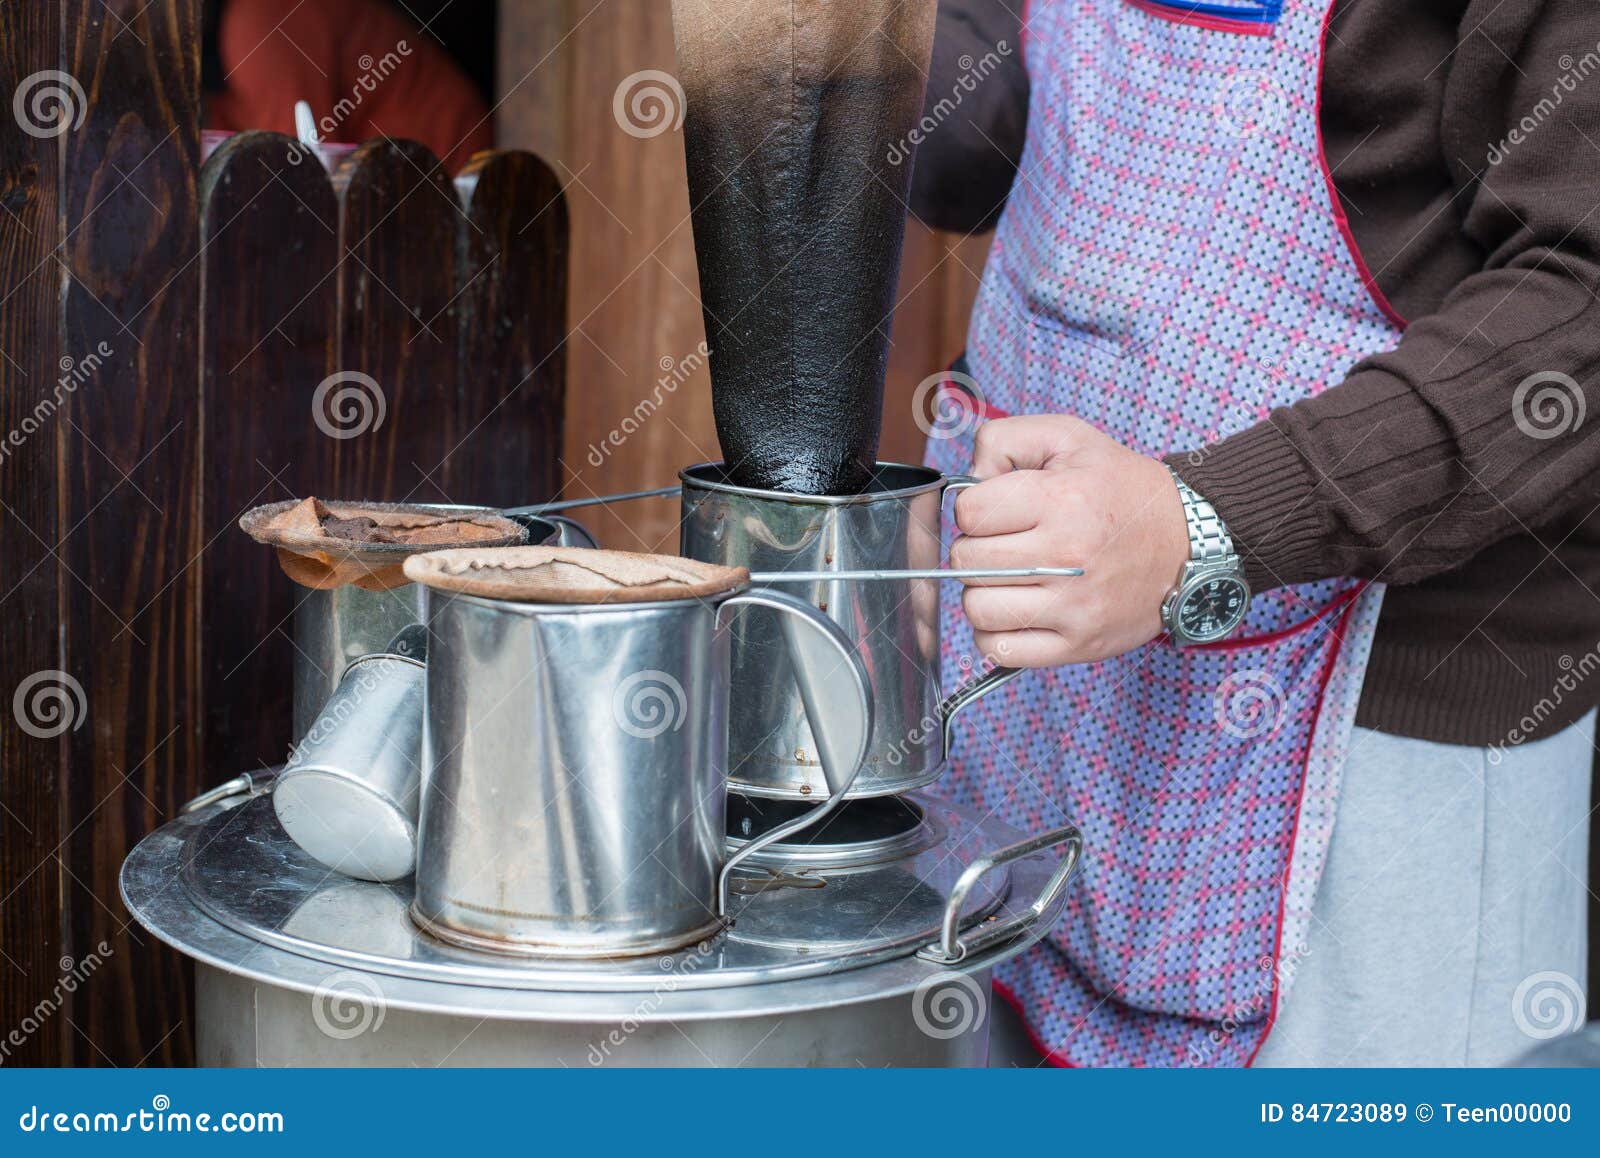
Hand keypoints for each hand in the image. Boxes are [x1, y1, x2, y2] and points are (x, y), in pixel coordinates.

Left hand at [947, 415, 1190, 666]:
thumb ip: (1003, 441)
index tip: (998, 510)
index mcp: (1061, 499)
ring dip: (981, 591)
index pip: (969, 512)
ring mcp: (1073, 606)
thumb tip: (967, 480)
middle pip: (966, 560)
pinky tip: (1014, 611)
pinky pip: (1000, 650)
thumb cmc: (1121, 490)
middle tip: (1004, 543)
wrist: (1188, 542)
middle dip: (975, 547)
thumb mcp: (1068, 438)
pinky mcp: (1079, 643)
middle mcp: (1067, 556)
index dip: (974, 507)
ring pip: (976, 608)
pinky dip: (995, 634)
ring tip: (1009, 578)